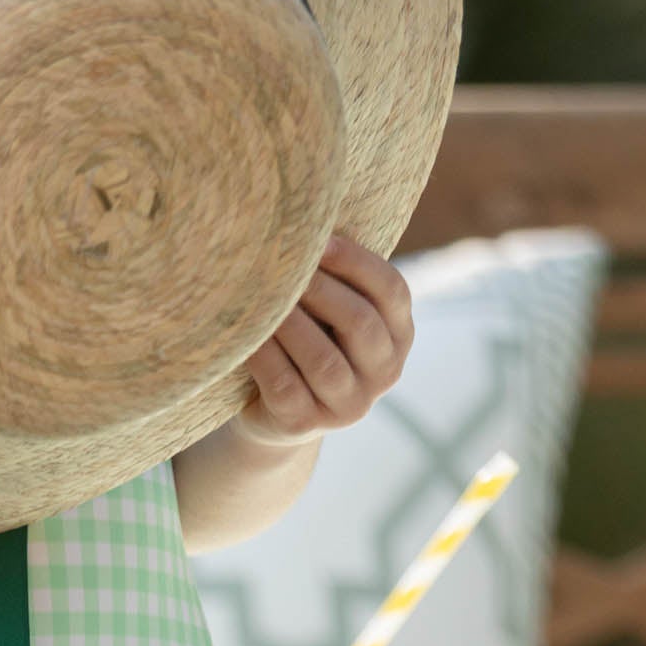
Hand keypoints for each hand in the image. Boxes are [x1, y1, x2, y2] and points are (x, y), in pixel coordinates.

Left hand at [233, 234, 415, 450]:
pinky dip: (265, 356)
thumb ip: (336, 280)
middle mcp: (385, 373)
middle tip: (285, 267)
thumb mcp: (330, 312)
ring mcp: (349, 406)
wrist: (274, 413)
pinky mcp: (306, 425)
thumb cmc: (305, 342)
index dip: (356, 263)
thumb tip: (304, 221)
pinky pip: (286, 386)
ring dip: (290, 323)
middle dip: (321, 290)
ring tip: (263, 297)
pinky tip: (246, 335)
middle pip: (360, 324)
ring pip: (323, 360)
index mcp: (399, 335)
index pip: (392, 291)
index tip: (320, 240)